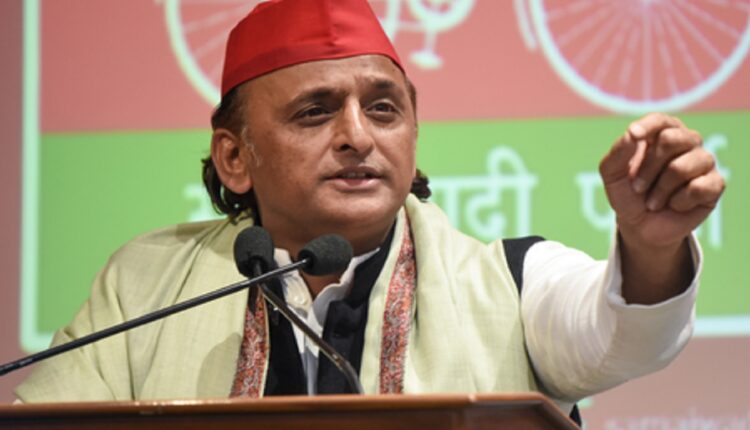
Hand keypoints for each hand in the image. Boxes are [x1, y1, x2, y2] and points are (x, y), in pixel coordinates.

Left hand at [600, 113, 724, 249]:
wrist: (640, 227)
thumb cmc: (627, 194)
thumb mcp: (612, 175)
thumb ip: (618, 153)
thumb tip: (631, 133)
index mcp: (661, 133)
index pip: (660, 120)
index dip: (647, 126)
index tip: (634, 135)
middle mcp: (687, 142)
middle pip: (671, 140)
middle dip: (648, 169)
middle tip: (638, 187)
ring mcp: (703, 161)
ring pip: (683, 166)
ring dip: (660, 189)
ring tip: (653, 201)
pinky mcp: (715, 184)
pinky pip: (699, 187)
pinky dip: (679, 201)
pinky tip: (675, 205)